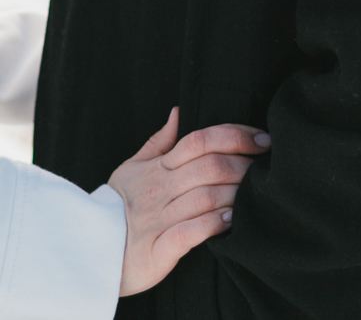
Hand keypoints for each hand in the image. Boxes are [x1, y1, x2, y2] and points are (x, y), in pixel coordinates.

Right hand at [109, 107, 268, 295]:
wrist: (93, 248)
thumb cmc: (117, 206)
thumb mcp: (133, 167)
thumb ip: (158, 142)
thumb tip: (179, 112)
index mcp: (158, 167)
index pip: (199, 140)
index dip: (235, 135)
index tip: (263, 140)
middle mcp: (160, 188)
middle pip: (209, 166)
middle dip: (244, 164)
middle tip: (267, 169)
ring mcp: (160, 217)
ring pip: (205, 197)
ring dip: (236, 194)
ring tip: (256, 196)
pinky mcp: (160, 247)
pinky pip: (193, 231)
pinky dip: (215, 224)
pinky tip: (232, 222)